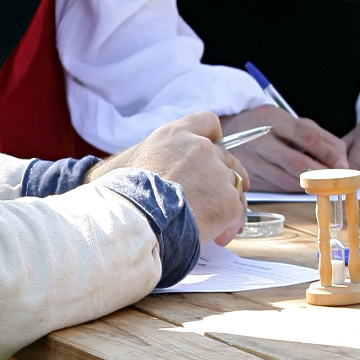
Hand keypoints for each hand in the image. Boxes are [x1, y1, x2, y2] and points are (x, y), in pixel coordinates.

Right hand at [88, 111, 246, 245]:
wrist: (134, 220)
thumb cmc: (121, 196)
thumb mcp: (124, 164)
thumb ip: (143, 159)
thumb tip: (136, 169)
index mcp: (174, 136)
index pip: (207, 122)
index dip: (213, 138)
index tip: (211, 155)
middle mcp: (200, 148)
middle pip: (226, 157)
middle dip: (222, 178)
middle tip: (214, 198)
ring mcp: (216, 173)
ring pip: (235, 185)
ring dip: (227, 204)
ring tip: (215, 226)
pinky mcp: (227, 200)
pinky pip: (238, 211)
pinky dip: (231, 224)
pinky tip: (218, 236)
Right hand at [215, 105, 345, 191]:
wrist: (228, 133)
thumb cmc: (267, 126)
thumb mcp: (289, 120)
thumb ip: (319, 135)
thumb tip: (341, 160)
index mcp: (271, 118)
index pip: (307, 136)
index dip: (328, 153)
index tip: (344, 165)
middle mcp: (257, 139)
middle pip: (297, 162)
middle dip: (323, 174)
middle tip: (338, 180)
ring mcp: (249, 161)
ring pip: (287, 180)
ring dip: (311, 185)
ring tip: (326, 184)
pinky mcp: (247, 178)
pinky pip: (277, 188)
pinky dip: (296, 189)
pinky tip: (306, 186)